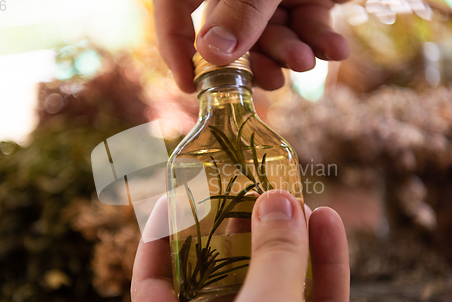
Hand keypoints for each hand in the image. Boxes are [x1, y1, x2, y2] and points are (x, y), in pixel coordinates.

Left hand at [131, 189, 349, 301]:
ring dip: (287, 239)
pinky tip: (326, 224)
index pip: (153, 285)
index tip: (172, 197)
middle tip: (245, 188)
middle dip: (236, 230)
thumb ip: (272, 257)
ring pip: (274, 284)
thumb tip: (276, 202)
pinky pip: (317, 301)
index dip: (157, 239)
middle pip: (221, 276)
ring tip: (292, 197)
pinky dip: (324, 263)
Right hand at [154, 0, 349, 92]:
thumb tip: (211, 54)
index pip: (175, 8)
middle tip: (269, 80)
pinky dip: (321, 40)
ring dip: (290, 53)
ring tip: (305, 61)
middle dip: (255, 61)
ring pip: (271, 36)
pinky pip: (307, 25)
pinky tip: (335, 50)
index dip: (175, 46)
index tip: (190, 85)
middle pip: (230, 33)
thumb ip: (242, 9)